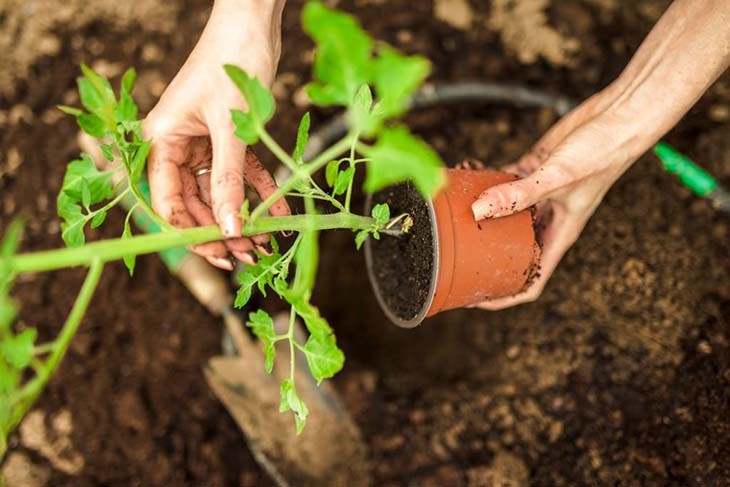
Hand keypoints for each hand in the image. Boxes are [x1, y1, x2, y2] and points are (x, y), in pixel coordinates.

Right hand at [144, 0, 288, 269]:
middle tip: (250, 255)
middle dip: (223, 229)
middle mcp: (177, 145)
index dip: (191, 233)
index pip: (167, 201)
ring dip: (243, 216)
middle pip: (195, 202)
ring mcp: (202, 142)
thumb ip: (230, 181)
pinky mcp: (227, 138)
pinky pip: (241, 174)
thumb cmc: (232, 63)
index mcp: (161, 141)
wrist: (254, 22)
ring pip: (220, 192)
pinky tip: (280, 215)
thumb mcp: (232, 129)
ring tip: (267, 243)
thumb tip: (231, 229)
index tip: (219, 254)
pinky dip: (260, 193)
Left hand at [471, 85, 634, 309]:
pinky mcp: (532, 170)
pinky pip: (502, 183)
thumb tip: (479, 208)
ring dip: (478, 212)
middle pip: (510, 250)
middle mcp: (548, 220)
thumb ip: (519, 194)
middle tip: (450, 255)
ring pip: (502, 215)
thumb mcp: (559, 177)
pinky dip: (484, 180)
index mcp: (559, 235)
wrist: (620, 116)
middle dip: (482, 255)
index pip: (531, 281)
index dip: (503, 296)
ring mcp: (538, 196)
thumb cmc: (605, 152)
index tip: (474, 298)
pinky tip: (467, 172)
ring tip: (451, 210)